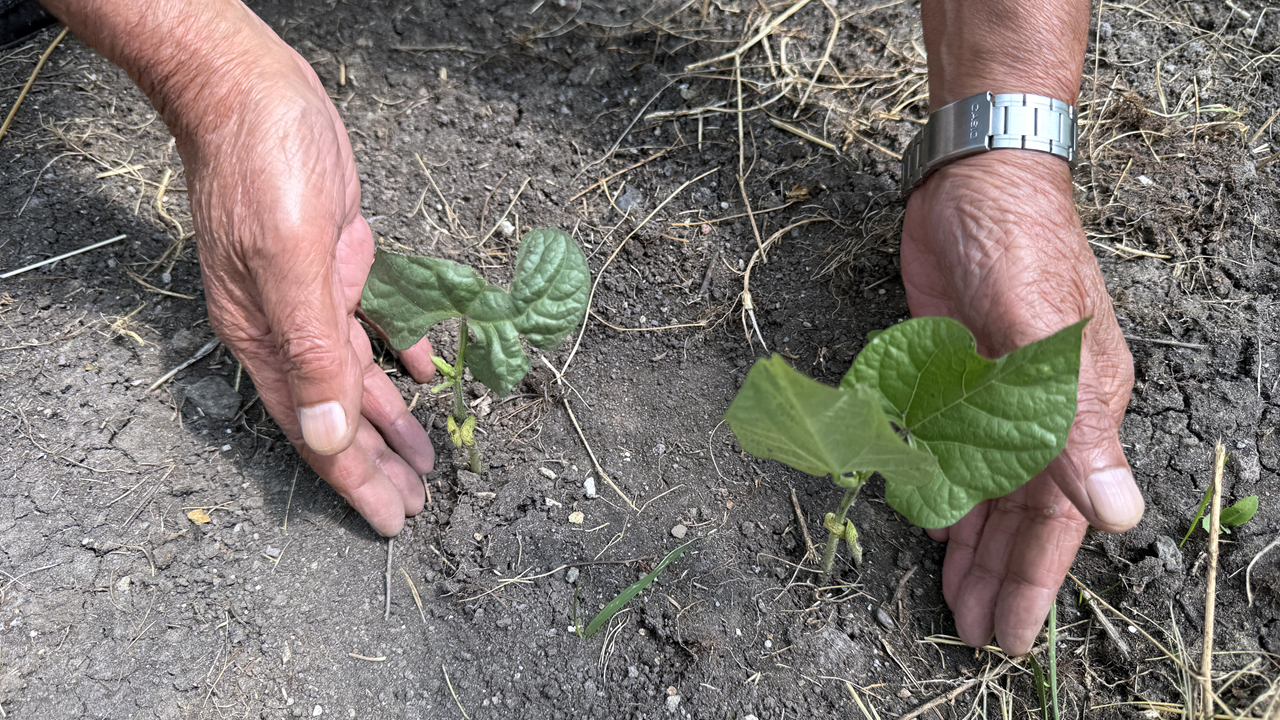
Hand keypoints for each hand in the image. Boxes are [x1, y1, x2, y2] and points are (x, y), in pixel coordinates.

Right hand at [178, 40, 436, 535]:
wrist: (254, 92)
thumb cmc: (265, 169)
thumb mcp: (291, 260)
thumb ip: (310, 350)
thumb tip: (325, 433)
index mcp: (268, 339)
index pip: (316, 430)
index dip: (355, 480)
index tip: (390, 521)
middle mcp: (289, 327)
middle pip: (340, 413)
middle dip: (380, 461)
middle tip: (419, 502)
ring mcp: (315, 296)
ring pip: (361, 376)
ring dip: (395, 417)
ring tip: (428, 457)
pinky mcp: (342, 264)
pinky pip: (377, 322)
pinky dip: (404, 350)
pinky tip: (428, 375)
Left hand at [900, 151, 1142, 654]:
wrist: (975, 175)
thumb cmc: (1016, 241)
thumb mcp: (1038, 330)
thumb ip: (1068, 424)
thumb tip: (1117, 515)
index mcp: (1079, 407)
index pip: (1058, 517)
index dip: (1034, 579)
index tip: (1010, 634)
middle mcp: (1046, 410)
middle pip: (1024, 514)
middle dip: (1001, 575)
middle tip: (972, 633)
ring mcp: (1002, 395)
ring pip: (991, 490)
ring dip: (975, 544)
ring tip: (955, 597)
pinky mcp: (961, 376)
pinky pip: (958, 453)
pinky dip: (949, 492)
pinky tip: (938, 524)